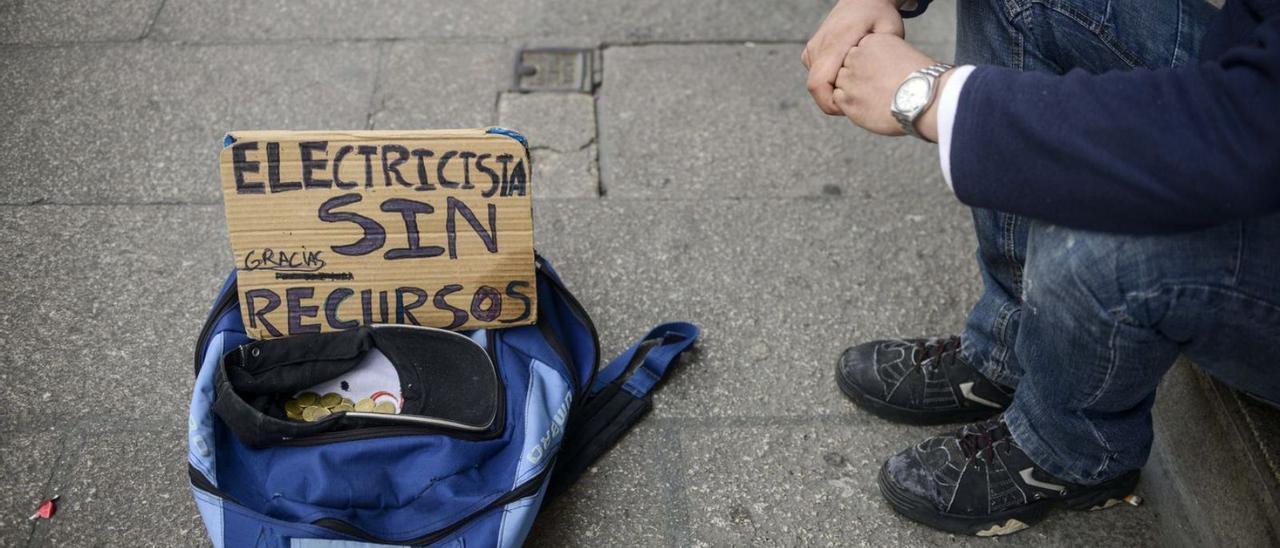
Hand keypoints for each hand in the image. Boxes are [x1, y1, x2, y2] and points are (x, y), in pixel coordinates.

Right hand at [802, 0, 905, 114]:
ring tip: (856, 84)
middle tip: (859, 100)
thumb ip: (880, 58)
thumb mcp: (889, 33)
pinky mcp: (810, 52)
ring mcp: (812, 49)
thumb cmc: (879, 15)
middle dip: (835, 101)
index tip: (851, 107)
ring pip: (816, 84)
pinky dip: (830, 83)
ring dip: (833, 91)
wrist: (862, 0)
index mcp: (835, 43)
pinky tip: (848, 76)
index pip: (818, 84)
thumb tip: (876, 84)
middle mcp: (818, 46)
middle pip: (815, 88)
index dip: (831, 104)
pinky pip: (816, 76)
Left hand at [833, 33, 945, 139]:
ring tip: (874, 99)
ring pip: (841, 84)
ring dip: (853, 92)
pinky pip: (839, 100)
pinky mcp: (847, 100)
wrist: (923, 99)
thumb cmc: (920, 80)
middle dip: (858, 78)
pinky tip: (868, 106)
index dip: (868, 67)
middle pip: (847, 67)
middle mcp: (857, 56)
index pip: (858, 52)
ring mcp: (850, 79)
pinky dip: (850, 104)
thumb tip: (874, 69)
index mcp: (872, 41)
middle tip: (876, 89)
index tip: (880, 75)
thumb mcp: (901, 55)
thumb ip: (882, 58)